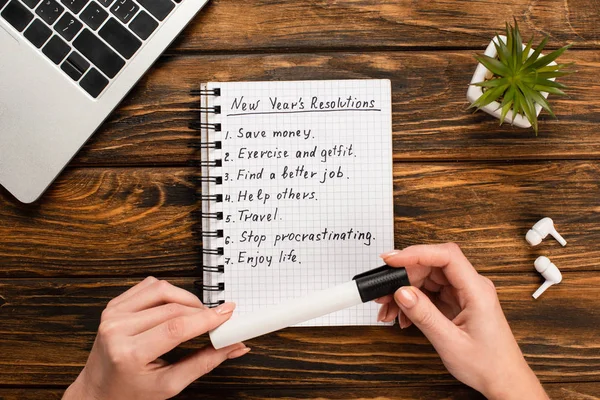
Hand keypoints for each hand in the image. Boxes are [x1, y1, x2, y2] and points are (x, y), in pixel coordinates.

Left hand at [63, 277, 249, 399]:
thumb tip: (234, 346)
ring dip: (186, 299)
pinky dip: (169, 292)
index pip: (175, 328)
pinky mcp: (114, 305)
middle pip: (172, 308)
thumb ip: (205, 362)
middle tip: (218, 319)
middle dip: (201, 311)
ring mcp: (112, 314)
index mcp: (129, 354)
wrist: (98, 391)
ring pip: (162, 290)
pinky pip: (149, 286)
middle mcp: (117, 330)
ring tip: (196, 314)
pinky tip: (175, 307)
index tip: (227, 314)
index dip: (206, 318)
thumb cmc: (131, 392)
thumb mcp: (170, 385)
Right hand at [377, 243, 547, 399]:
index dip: (417, 253)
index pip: (446, 256)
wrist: (504, 381)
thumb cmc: (488, 365)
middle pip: (432, 266)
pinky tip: (403, 316)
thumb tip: (402, 292)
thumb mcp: (450, 342)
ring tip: (389, 310)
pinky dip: (413, 301)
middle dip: (404, 276)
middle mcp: (471, 286)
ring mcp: (463, 293)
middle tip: (383, 292)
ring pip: (427, 279)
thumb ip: (424, 315)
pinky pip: (430, 292)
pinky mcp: (457, 301)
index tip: (392, 260)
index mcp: (477, 291)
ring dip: (405, 290)